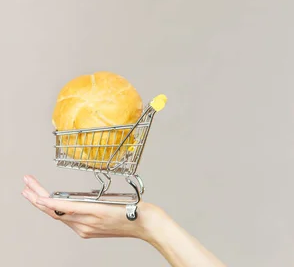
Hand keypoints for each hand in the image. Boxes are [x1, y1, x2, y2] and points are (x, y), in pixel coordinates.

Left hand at [21, 175, 162, 241]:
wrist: (147, 224)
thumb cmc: (134, 209)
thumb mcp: (110, 201)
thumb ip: (85, 203)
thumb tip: (61, 205)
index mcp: (91, 214)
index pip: (59, 207)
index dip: (43, 199)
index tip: (31, 190)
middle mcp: (85, 224)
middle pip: (54, 212)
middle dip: (37, 198)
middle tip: (26, 185)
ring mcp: (87, 228)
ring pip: (58, 216)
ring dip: (44, 204)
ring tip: (32, 193)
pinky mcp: (90, 230)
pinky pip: (68, 220)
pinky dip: (57, 211)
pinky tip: (53, 205)